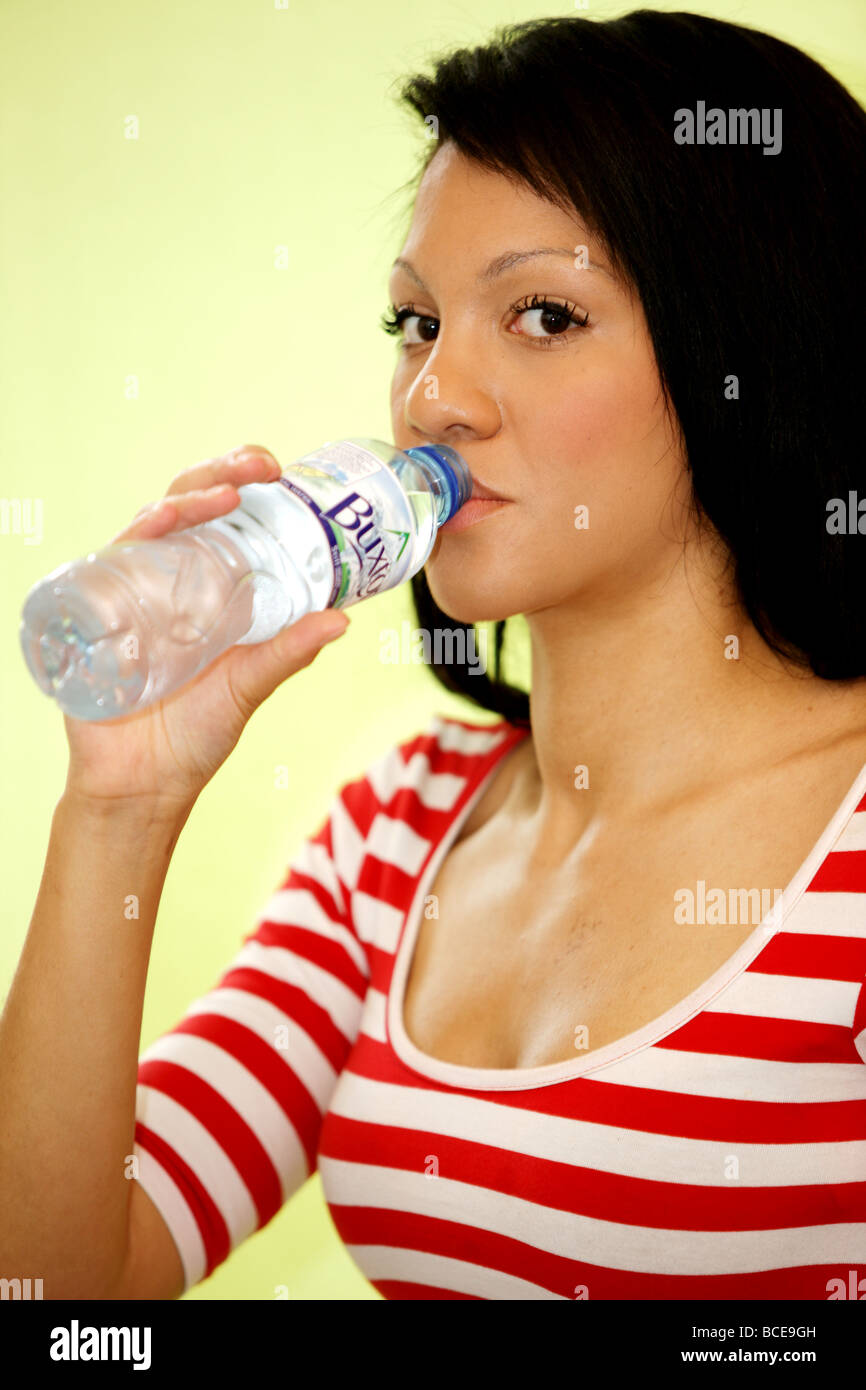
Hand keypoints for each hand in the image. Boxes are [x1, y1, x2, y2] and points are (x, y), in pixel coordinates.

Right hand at [61, 445, 348, 809]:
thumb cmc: (194, 736)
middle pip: (188, 505)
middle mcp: (168, 580)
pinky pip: (108, 562)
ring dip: (184, 499)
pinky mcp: (95, 612)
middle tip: (262, 466)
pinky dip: (132, 538)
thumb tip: (342, 619)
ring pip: (151, 523)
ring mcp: (130, 592)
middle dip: (221, 473)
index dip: (248, 484)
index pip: (225, 519)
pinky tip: (157, 526)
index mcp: (208, 588)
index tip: (283, 472)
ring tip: (222, 494)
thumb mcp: (249, 687)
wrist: (141, 786)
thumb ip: (289, 652)